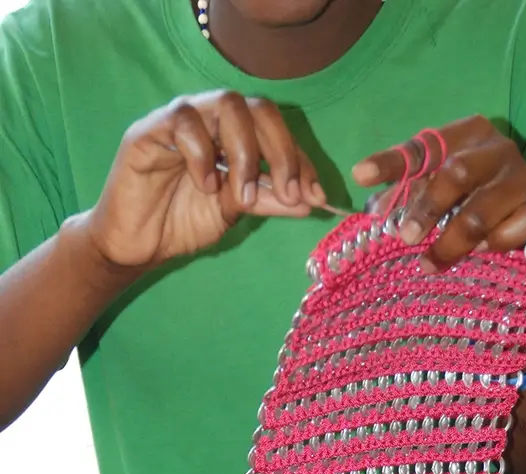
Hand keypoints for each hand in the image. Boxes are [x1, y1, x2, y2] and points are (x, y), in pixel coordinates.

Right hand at [84, 91, 325, 269]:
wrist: (138, 245)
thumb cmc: (182, 222)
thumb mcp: (235, 214)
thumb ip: (270, 202)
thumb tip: (311, 201)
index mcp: (234, 136)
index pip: (277, 131)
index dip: (301, 160)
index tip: (316, 195)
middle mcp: (211, 120)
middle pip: (258, 107)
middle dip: (282, 151)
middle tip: (287, 192)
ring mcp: (180, 121)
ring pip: (226, 105)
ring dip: (245, 153)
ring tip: (242, 196)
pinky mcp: (148, 131)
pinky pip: (183, 121)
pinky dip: (202, 154)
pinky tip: (205, 186)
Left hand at [352, 115, 525, 269]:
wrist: (517, 206)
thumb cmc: (465, 191)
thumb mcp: (432, 182)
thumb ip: (403, 189)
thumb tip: (369, 200)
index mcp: (465, 133)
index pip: (422, 147)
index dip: (390, 162)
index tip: (361, 175)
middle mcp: (497, 148)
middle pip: (456, 174)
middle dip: (426, 209)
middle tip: (406, 237)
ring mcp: (523, 177)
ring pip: (480, 213)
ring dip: (451, 243)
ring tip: (430, 263)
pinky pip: (516, 230)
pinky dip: (494, 245)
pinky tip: (479, 251)